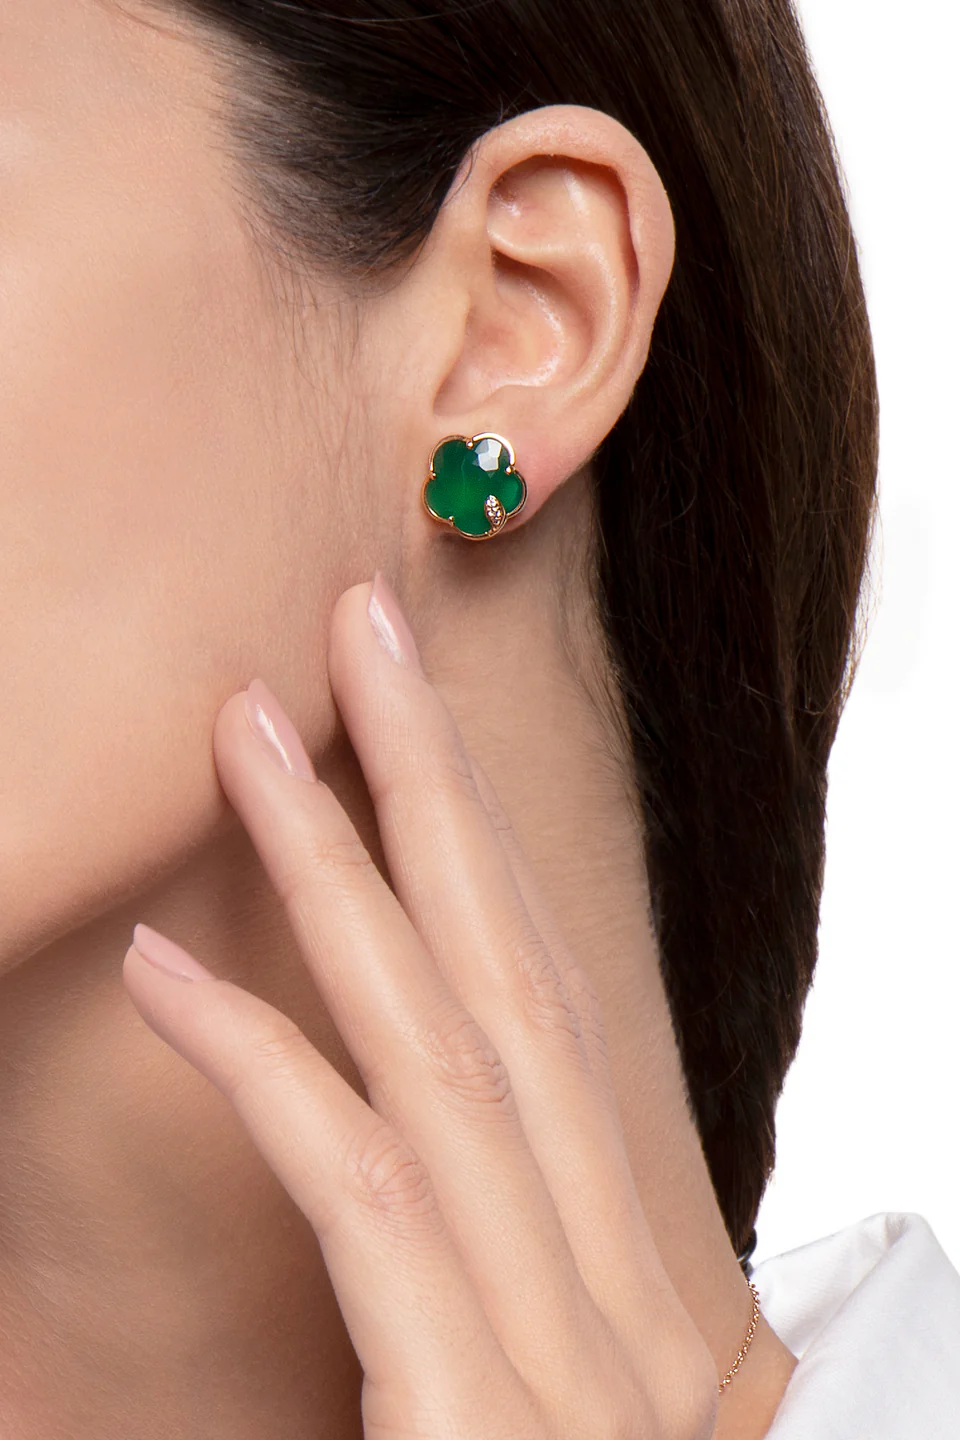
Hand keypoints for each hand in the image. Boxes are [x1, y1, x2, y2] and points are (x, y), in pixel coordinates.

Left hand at [122, 575, 719, 1439]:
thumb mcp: (567, 1415)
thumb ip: (504, 1281)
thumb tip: (403, 1154)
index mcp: (636, 1263)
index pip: (548, 1001)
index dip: (483, 840)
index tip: (412, 710)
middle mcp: (620, 1275)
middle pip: (509, 974)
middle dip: (433, 786)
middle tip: (357, 628)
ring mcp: (569, 1347)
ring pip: (443, 1047)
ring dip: (339, 876)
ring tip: (254, 734)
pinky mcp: (487, 1420)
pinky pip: (365, 1196)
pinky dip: (268, 1067)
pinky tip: (169, 970)